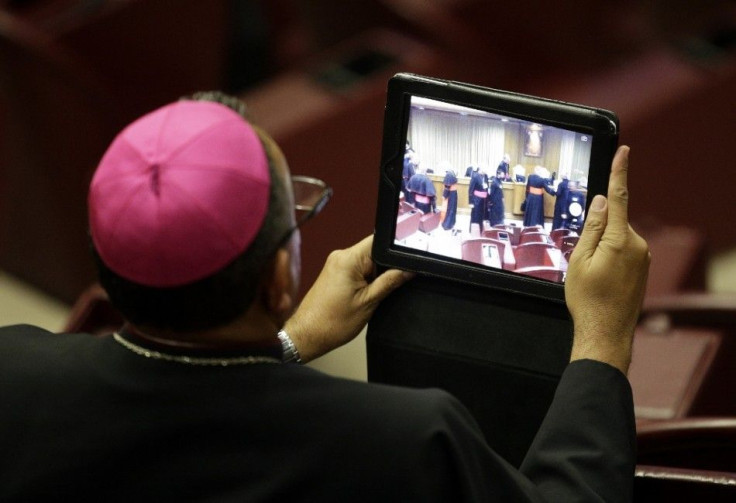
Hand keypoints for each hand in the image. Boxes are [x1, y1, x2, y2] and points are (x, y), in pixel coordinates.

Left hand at [284, 235, 413, 362]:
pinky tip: (362, 295)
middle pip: (375, 251)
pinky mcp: (335, 272)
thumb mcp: (369, 302)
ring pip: (368, 262)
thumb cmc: (332, 323)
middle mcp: (340, 256)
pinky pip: (358, 269)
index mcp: (348, 259)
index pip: (379, 241)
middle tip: (384, 288)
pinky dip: (366, 280)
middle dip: (385, 267)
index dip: (395, 251)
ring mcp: (336, 264)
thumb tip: (408, 270)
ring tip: (369, 295)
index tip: (406, 264)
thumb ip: (390, 282)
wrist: (308, 334)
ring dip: (375, 276)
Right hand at [565, 146, 649, 373]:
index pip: (618, 197)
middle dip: (596, 232)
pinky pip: (623, 251)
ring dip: (602, 248)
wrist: (606, 333)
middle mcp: (637, 245)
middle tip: (582, 262)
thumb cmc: (589, 300)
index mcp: (620, 239)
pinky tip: (601, 282)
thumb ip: (592, 227)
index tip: (624, 151)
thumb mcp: (579, 260)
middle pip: (613, 222)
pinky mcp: (643, 268)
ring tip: (591, 279)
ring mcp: (643, 257)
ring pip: (616, 238)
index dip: (619, 172)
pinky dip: (609, 258)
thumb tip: (602, 202)